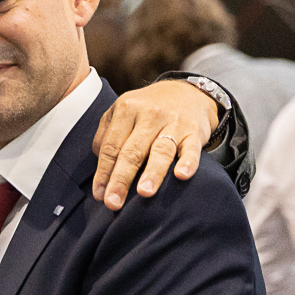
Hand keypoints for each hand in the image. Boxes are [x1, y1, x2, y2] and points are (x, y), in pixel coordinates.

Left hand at [91, 80, 219, 209]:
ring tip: (144, 193)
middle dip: (121, 179)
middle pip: (132, 151)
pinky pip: (192, 148)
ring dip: (152, 173)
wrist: (187, 92)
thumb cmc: (147, 109)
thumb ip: (106, 135)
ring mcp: (173, 122)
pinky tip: (182, 175)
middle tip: (113, 202)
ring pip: (161, 150)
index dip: (104, 172)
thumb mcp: (122, 112)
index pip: (111, 146)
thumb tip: (100, 166)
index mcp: (126, 110)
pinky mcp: (195, 131)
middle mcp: (149, 115)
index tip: (99, 195)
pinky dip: (188, 162)